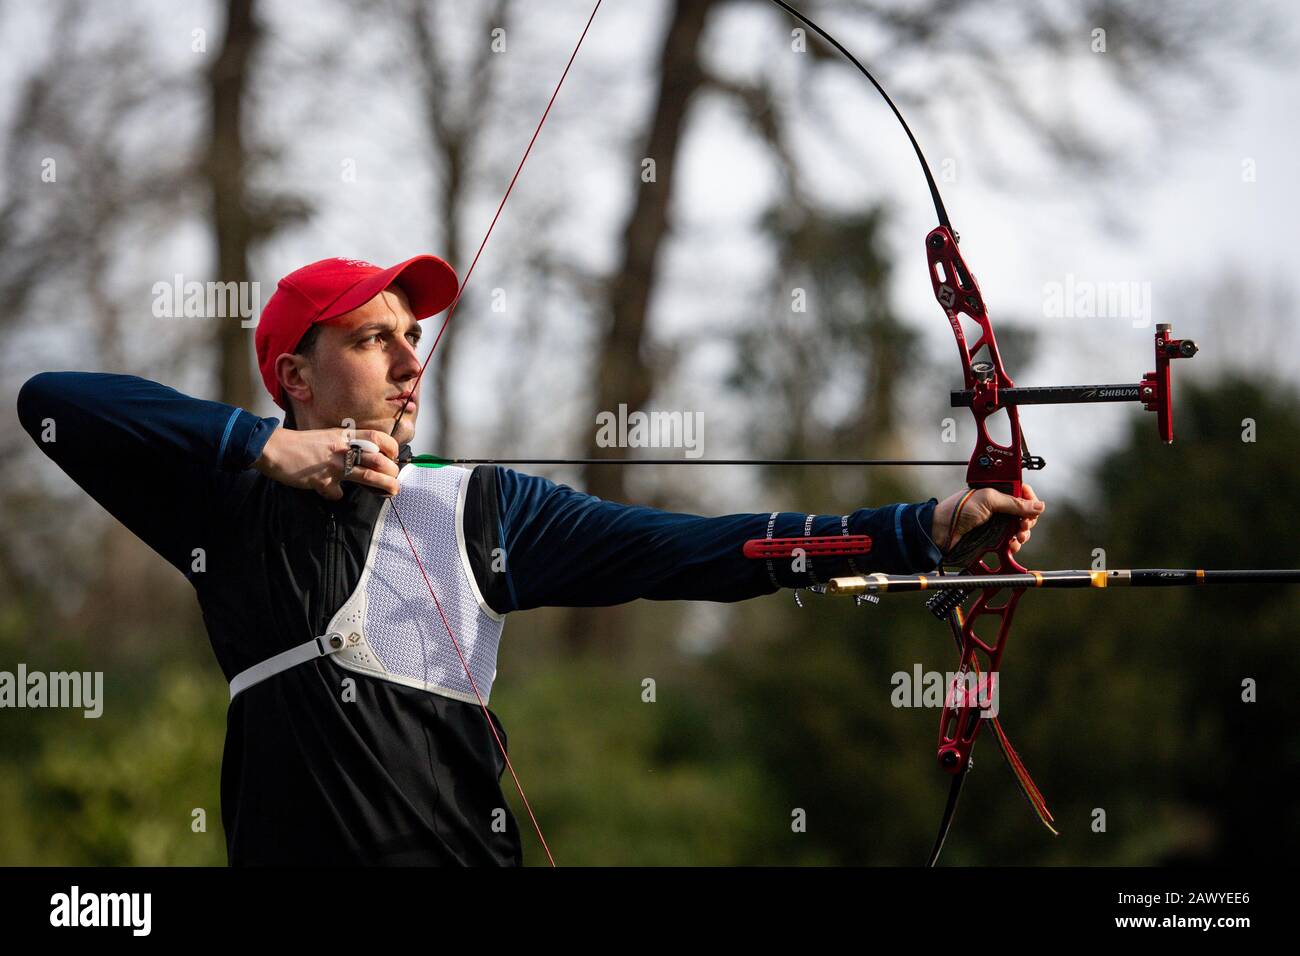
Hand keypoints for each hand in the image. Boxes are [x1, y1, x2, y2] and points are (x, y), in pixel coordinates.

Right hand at [253, 427, 401, 499]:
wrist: (274, 448)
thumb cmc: (300, 443)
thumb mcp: (327, 436)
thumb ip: (344, 444)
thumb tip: (361, 455)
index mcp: (344, 435)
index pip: (377, 437)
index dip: (391, 447)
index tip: (394, 456)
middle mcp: (343, 449)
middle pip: (378, 459)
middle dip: (392, 471)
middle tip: (395, 478)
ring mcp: (334, 466)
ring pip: (368, 476)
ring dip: (384, 485)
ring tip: (392, 490)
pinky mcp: (323, 481)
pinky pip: (337, 493)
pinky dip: (337, 495)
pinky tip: (333, 493)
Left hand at [932, 483, 1043, 556]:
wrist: (941, 531)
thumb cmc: (958, 510)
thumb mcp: (988, 500)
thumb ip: (1013, 502)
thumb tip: (1038, 506)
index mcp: (997, 492)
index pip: (1022, 492)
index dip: (1030, 500)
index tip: (1034, 508)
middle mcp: (999, 507)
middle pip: (1025, 513)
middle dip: (1028, 520)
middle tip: (1023, 526)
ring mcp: (997, 524)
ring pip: (1020, 529)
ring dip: (1023, 534)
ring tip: (1018, 537)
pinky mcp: (994, 539)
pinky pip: (1011, 542)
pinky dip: (1015, 545)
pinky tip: (1011, 546)